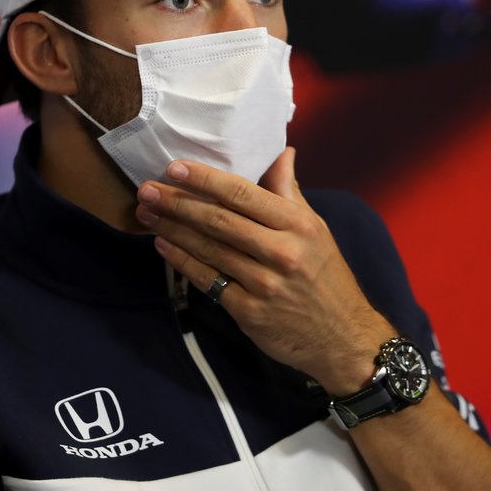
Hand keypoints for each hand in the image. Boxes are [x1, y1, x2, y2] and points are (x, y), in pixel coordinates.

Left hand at [135, 148, 390, 393]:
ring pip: (208, 249)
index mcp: (297, 224)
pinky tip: (163, 246)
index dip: (205, 179)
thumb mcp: (316, 229)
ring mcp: (264, 283)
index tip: (174, 167)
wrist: (344, 337)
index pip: (242, 194)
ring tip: (147, 214)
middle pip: (219, 220)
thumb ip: (290, 192)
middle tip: (147, 190)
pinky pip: (208, 281)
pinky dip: (182, 261)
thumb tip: (282, 152)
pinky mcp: (249, 311)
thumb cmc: (327, 277)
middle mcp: (281, 250)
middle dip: (177, 202)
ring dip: (172, 229)